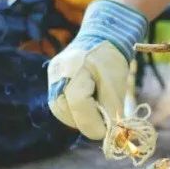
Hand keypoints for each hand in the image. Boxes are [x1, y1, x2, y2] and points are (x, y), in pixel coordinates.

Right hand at [47, 0, 147, 138]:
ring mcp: (52, 76)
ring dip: (80, 118)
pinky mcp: (52, 79)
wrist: (102, 35)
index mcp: (76, 70)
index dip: (95, 124)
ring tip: (97, 109)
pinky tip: (88, 104)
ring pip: (61, 112)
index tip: (109, 132)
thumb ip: (112, 109)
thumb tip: (111, 133)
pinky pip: (60, 104)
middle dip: (87, 122)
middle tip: (105, 122)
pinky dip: (74, 110)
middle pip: (66, 112)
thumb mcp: (117, 84)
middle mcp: (58, 73)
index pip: (80, 106)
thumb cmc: (112, 59)